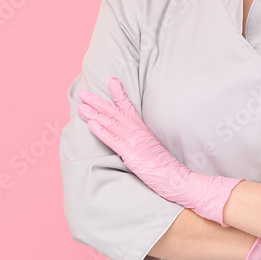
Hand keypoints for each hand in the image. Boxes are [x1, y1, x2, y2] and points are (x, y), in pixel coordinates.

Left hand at [78, 77, 243, 226]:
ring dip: (94, 114)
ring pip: (112, 123)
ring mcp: (135, 142)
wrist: (179, 179)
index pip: (129, 108)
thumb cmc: (167, 170)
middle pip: (116, 112)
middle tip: (84, 93)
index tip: (112, 80)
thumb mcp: (153, 151)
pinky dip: (102, 131)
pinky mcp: (133, 154)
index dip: (119, 93)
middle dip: (98, 102)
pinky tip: (91, 124)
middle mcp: (139, 132)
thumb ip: (142, 144)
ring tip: (82, 106)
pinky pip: (114, 140)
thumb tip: (131, 143)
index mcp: (144, 131)